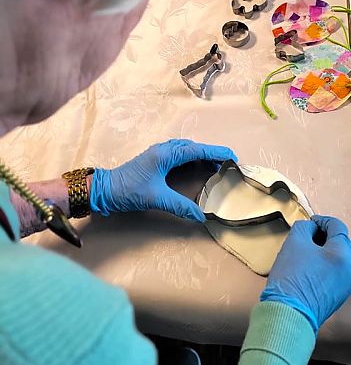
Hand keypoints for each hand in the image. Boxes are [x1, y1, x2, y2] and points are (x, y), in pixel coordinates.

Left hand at [90, 139, 236, 221]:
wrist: (104, 189)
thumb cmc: (128, 191)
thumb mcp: (156, 199)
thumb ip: (180, 206)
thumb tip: (201, 216)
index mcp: (166, 153)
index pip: (198, 149)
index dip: (217, 152)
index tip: (233, 156)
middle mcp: (164, 149)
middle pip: (194, 147)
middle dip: (212, 153)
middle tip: (228, 164)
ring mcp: (159, 152)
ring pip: (187, 149)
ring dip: (202, 155)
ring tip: (216, 166)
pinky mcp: (155, 159)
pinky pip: (180, 153)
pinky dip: (192, 158)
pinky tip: (196, 166)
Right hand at [260, 215, 350, 332]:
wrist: (288, 314)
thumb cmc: (292, 279)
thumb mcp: (294, 241)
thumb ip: (305, 227)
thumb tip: (311, 228)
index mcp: (342, 255)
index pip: (338, 227)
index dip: (323, 221)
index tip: (311, 222)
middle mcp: (349, 270)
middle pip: (341, 243)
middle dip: (326, 236)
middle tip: (308, 234)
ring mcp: (345, 286)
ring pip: (339, 259)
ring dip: (326, 251)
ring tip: (307, 251)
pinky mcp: (338, 297)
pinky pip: (336, 273)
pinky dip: (326, 266)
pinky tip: (309, 267)